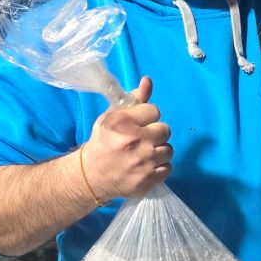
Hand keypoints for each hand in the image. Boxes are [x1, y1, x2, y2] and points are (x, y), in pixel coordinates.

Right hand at [80, 76, 172, 200]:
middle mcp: (135, 141)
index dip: (147, 117)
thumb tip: (148, 80)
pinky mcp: (148, 180)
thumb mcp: (112, 116)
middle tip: (143, 140)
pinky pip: (168, 168)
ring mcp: (143, 163)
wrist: (92, 175)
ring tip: (144, 154)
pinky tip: (146, 166)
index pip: (154, 111)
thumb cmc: (103, 142)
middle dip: (155, 134)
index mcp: (123, 123)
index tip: (138, 124)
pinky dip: (159, 167)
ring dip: (159, 151)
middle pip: (165, 130)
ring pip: (168, 150)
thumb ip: (134, 99)